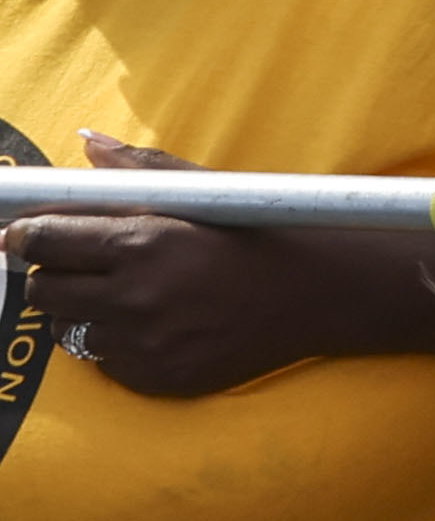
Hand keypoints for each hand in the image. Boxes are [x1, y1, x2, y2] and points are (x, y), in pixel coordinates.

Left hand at [17, 136, 434, 393]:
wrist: (320, 296)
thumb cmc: (260, 234)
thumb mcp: (206, 192)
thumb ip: (140, 170)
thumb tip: (86, 142)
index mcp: (143, 242)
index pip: (43, 240)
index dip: (23, 235)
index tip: (17, 233)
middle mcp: (135, 296)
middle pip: (43, 290)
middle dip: (54, 274)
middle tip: (83, 265)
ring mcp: (144, 343)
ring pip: (66, 329)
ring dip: (82, 312)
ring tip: (124, 296)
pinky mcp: (155, 378)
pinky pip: (102, 362)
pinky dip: (114, 344)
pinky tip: (152, 325)